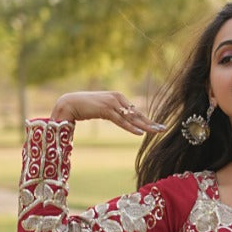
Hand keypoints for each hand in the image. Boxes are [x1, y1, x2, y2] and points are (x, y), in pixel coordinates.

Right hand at [50, 91, 165, 136]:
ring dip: (144, 126)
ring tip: (156, 132)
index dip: (146, 119)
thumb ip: (113, 112)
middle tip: (163, 129)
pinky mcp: (105, 109)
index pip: (135, 111)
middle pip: (136, 113)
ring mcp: (112, 103)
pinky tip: (140, 133)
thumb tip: (122, 119)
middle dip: (150, 122)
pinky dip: (130, 127)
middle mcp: (117, 98)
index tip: (157, 125)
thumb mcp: (103, 109)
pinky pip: (120, 120)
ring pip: (131, 117)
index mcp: (118, 97)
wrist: (68, 103)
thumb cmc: (84, 107)